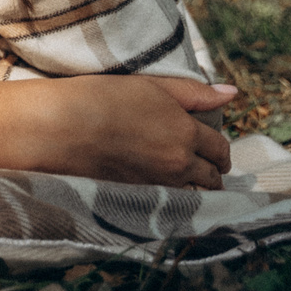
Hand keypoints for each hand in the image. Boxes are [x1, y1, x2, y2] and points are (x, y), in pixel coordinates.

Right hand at [0, 74, 236, 189]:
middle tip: (200, 166)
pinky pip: (170, 205)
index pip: (220, 148)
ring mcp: (158, 184)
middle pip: (212, 178)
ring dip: (194, 190)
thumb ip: (193, 92)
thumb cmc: (99, 97)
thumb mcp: (150, 85)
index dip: (219, 150)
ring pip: (194, 196)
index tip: (211, 148)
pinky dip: (172, 201)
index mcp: (184, 130)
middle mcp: (178, 162)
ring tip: (182, 181)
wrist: (57, 127)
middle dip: (211, 172)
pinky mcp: (138, 199)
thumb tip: (232, 93)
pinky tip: (161, 192)